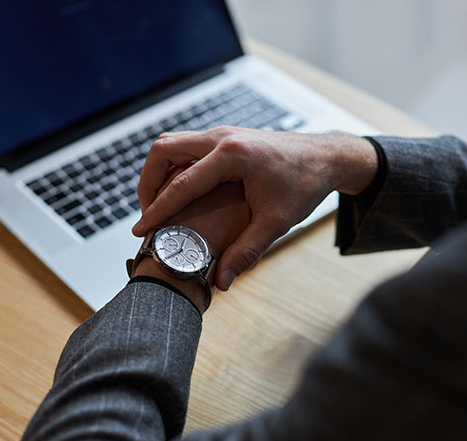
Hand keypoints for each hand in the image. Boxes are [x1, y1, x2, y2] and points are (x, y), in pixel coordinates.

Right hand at [133, 127, 376, 289]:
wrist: (326, 158)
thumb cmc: (305, 185)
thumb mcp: (277, 222)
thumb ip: (246, 251)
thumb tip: (219, 280)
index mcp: (233, 155)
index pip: (181, 183)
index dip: (157, 210)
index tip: (140, 232)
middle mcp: (222, 137)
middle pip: (163, 150)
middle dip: (147, 183)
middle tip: (147, 215)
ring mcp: (222, 133)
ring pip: (172, 144)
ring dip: (157, 172)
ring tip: (157, 206)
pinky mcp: (225, 137)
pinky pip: (186, 146)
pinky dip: (173, 167)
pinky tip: (178, 193)